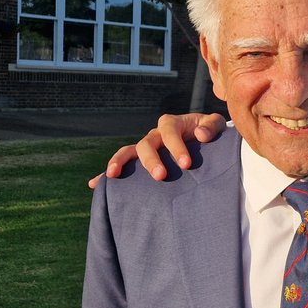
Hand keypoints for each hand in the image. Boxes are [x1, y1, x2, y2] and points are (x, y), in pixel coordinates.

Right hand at [88, 113, 226, 187]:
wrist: (203, 140)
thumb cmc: (208, 132)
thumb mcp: (213, 125)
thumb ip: (210, 127)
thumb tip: (200, 134)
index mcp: (172, 123)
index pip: (170, 132)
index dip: (177, 147)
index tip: (187, 164)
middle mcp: (155, 134)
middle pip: (146, 143)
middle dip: (152, 160)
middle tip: (161, 176)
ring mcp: (145, 147)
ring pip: (129, 152)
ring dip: (120, 163)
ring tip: (114, 176)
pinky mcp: (140, 161)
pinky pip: (122, 165)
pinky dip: (106, 174)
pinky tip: (94, 184)